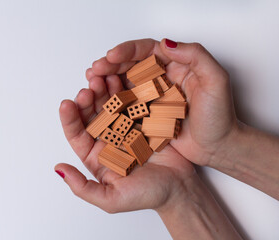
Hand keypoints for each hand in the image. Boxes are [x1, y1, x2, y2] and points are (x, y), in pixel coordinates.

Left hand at [55, 83, 194, 212]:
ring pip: (110, 105)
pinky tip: (121, 80)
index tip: (67, 104)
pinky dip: (125, 91)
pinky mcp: (142, 120)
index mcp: (97, 156)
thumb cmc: (147, 195)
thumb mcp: (111, 199)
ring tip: (103, 79)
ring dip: (105, 91)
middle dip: (88, 100)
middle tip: (88, 88)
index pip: (78, 134)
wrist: (179, 188)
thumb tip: (59, 169)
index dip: (70, 119)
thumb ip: (83, 187)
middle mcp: (108, 140)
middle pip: (92, 116)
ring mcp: (125, 128)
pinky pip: (131, 103)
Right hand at [87, 38, 238, 165]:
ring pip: (125, 83)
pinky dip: (112, 100)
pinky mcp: (147, 114)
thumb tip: (166, 43)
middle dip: (111, 65)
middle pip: (131, 66)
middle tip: (95, 69)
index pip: (148, 51)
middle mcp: (161, 79)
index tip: (112, 56)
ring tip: (92, 81)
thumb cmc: (220, 116)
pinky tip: (101, 99)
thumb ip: (196, 55)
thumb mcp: (216, 80)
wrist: (219, 146)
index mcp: (176, 66)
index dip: (128, 51)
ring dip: (107, 81)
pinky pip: (127, 104)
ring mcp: (153, 97)